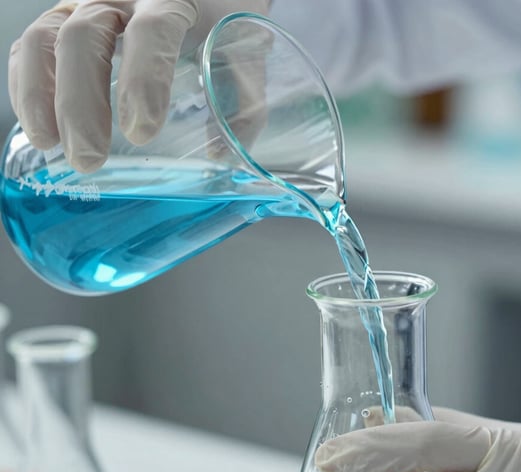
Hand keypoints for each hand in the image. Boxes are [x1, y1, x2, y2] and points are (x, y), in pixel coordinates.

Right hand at [8, 0, 269, 171]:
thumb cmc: (226, 17)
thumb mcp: (244, 52)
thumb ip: (242, 101)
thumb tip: (222, 157)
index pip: (151, 31)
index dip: (143, 82)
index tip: (142, 134)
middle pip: (85, 37)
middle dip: (81, 103)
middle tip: (91, 158)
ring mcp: (86, 1)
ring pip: (47, 38)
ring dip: (41, 96)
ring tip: (51, 145)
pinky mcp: (65, 15)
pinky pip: (33, 45)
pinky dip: (28, 85)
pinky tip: (40, 126)